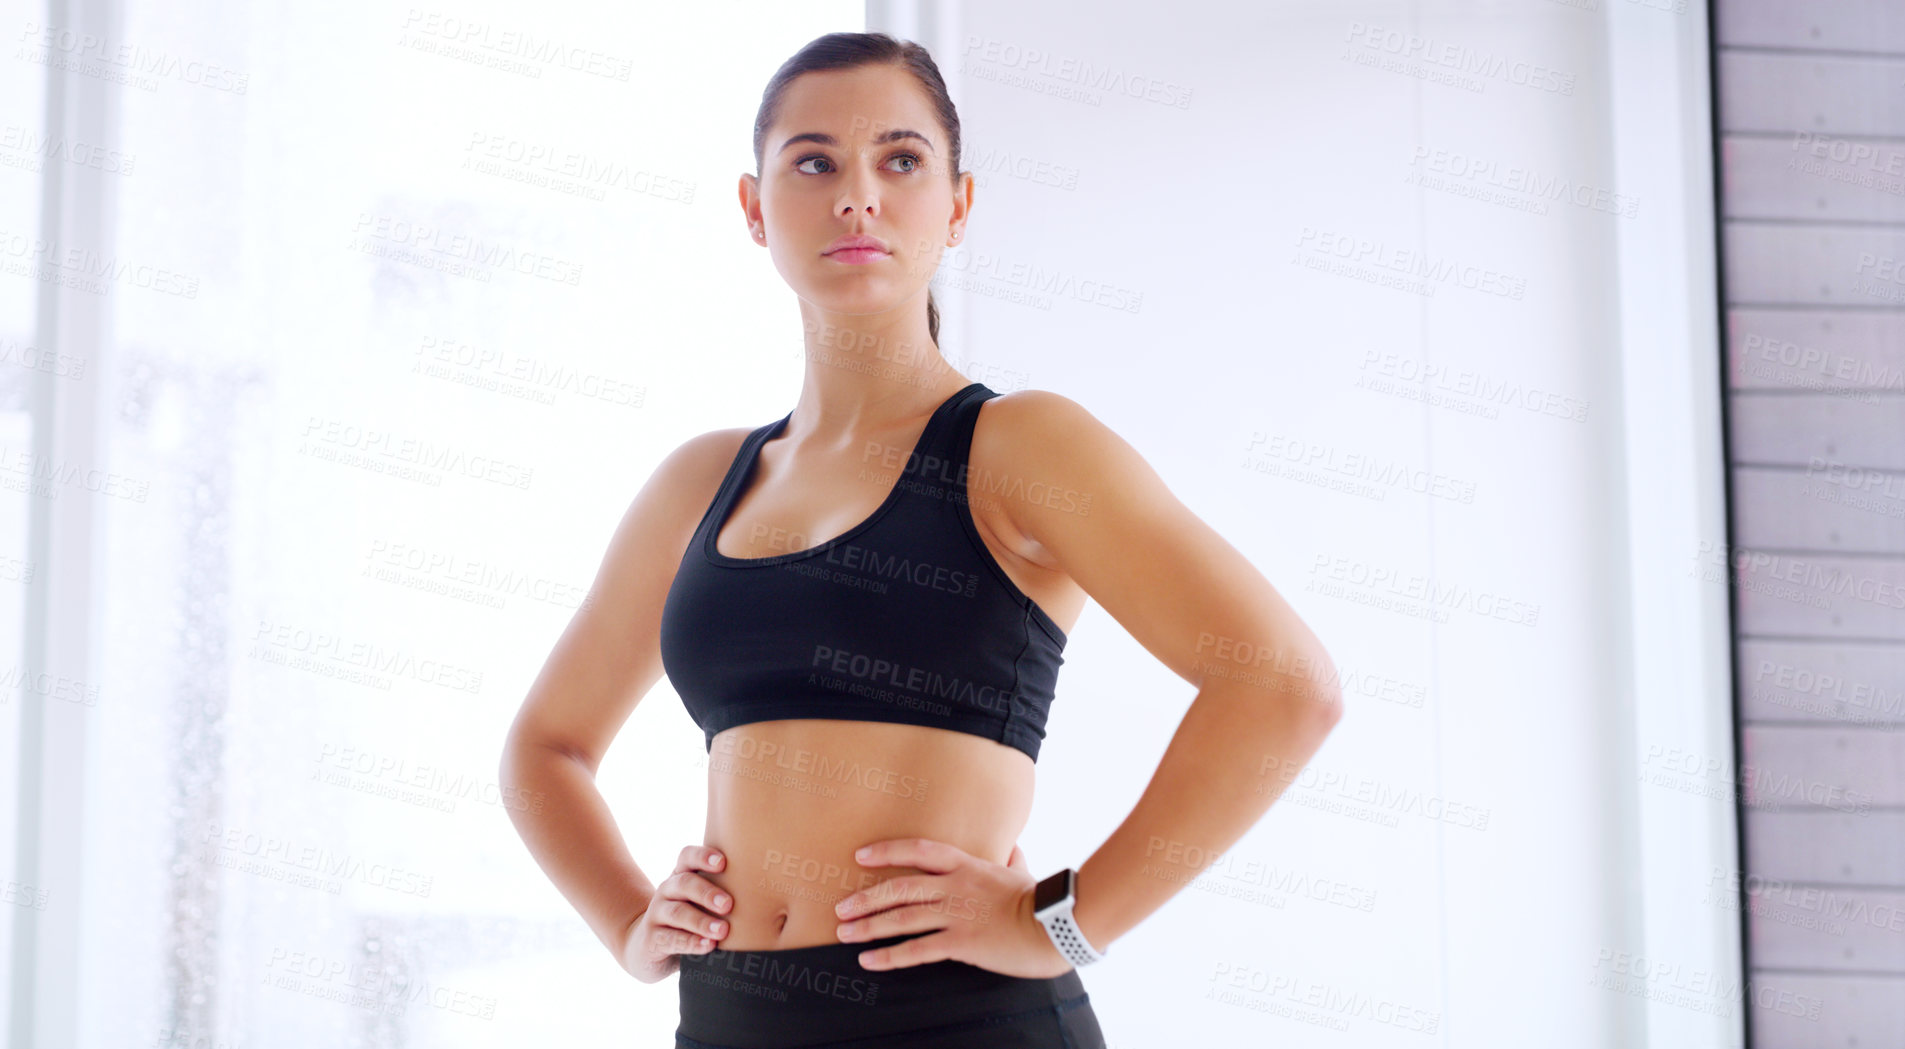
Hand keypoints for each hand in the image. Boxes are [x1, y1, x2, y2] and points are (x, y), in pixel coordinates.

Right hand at [619, 845, 731, 983]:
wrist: (646, 946)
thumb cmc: (689, 920)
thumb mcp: (703, 904)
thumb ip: (728, 893)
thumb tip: (776, 892)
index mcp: (682, 876)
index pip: (687, 856)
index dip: (703, 856)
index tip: (723, 862)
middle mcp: (667, 890)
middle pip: (684, 883)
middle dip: (708, 892)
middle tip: (729, 904)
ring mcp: (656, 914)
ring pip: (677, 912)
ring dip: (701, 921)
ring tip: (722, 931)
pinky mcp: (651, 939)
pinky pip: (670, 938)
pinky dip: (689, 942)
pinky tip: (706, 947)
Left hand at [832, 838, 1072, 979]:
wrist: (1056, 925)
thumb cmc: (1040, 899)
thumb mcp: (1021, 870)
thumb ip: (1011, 856)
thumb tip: (1012, 845)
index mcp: (966, 865)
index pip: (918, 850)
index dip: (887, 851)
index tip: (861, 855)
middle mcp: (955, 887)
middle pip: (899, 888)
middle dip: (865, 899)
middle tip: (841, 909)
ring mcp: (956, 915)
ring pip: (901, 918)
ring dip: (868, 927)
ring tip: (845, 934)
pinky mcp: (961, 943)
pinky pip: (917, 950)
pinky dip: (889, 956)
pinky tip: (870, 960)